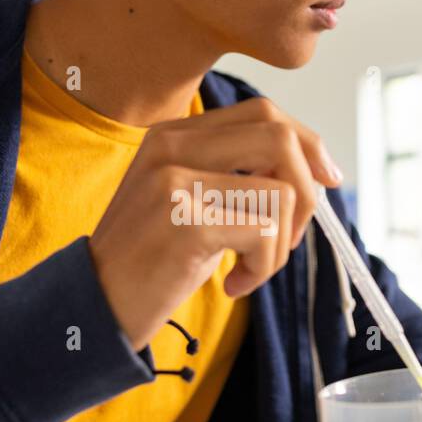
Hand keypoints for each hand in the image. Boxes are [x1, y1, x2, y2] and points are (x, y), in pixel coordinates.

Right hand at [88, 97, 341, 349]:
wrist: (94, 307)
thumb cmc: (148, 263)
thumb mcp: (186, 203)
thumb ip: (232, 175)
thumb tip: (312, 172)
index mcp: (172, 135)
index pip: (262, 113)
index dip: (307, 143)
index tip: (327, 180)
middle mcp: (171, 147)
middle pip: (278, 138)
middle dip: (307, 193)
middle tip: (288, 238)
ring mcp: (175, 180)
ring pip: (280, 191)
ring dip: (280, 245)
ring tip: (249, 271)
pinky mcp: (186, 219)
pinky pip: (265, 231)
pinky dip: (263, 267)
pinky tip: (232, 286)